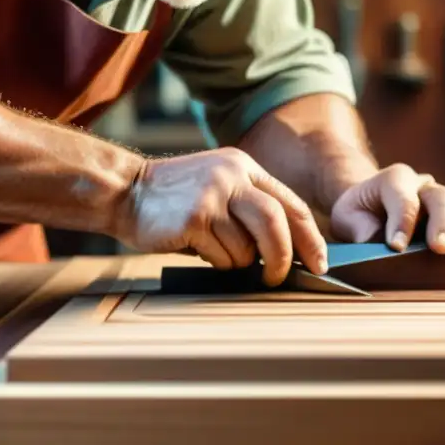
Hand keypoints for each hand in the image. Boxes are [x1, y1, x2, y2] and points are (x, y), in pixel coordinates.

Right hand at [120, 147, 327, 284]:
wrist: (124, 191)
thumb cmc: (174, 200)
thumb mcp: (218, 188)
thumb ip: (249, 209)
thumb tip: (288, 251)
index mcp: (244, 167)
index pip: (291, 204)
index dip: (310, 237)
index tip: (320, 262)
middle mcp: (232, 176)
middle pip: (277, 222)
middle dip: (284, 256)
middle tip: (278, 277)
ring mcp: (212, 195)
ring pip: (247, 245)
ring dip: (239, 262)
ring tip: (219, 254)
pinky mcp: (194, 217)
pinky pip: (221, 255)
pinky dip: (218, 263)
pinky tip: (200, 250)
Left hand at [328, 164, 444, 255]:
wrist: (370, 209)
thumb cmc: (358, 214)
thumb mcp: (347, 217)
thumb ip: (361, 229)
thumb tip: (379, 243)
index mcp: (395, 179)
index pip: (403, 199)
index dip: (402, 223)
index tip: (397, 247)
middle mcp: (424, 185)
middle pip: (441, 198)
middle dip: (442, 223)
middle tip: (440, 248)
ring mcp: (443, 200)